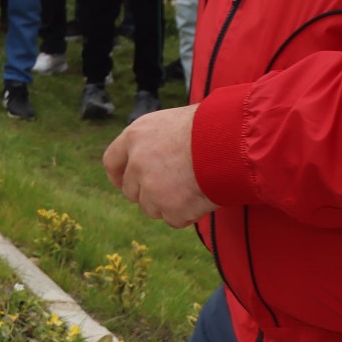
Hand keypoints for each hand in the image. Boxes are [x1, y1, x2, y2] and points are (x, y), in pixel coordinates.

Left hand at [102, 105, 216, 228]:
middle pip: (131, 191)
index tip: (126, 182)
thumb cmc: (208, 125)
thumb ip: (154, 142)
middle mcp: (137, 163)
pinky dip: (188, 213)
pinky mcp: (171, 209)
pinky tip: (202, 195)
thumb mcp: (172, 121)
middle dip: (148, 193)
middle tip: (172, 186)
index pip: (112, 162)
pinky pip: (175, 220)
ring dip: (169, 204)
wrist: (229, 141)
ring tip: (193, 186)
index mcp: (135, 136)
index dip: (119, 175)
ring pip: (152, 209)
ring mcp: (152, 189)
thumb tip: (153, 155)